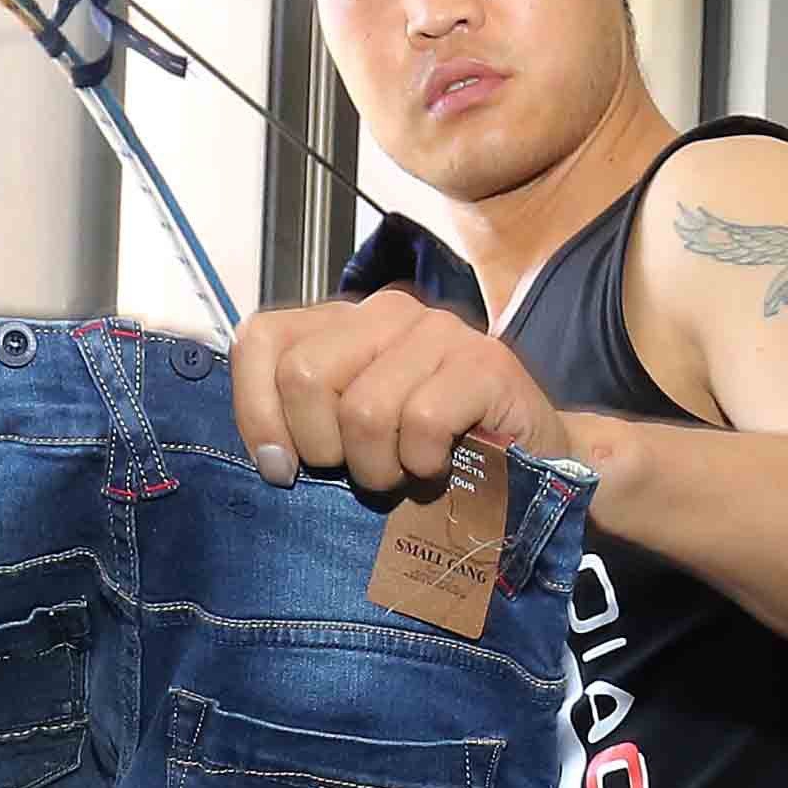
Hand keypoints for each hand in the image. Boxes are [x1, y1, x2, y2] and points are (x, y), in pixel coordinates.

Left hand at [228, 293, 566, 500]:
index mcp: (342, 322)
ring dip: (377, 467)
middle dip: (322, 447)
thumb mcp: (350, 439)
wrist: (531, 464)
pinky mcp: (485, 362)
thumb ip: (304, 424)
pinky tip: (439, 467)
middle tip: (355, 472)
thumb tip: (267, 455)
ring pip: (364, 409)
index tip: (280, 467)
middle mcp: (385, 311)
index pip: (261, 339)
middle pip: (305, 376)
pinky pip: (421, 421)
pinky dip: (423, 463)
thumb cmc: (428, 456)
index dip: (256, 411)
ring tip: (403, 475)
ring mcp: (438, 330)